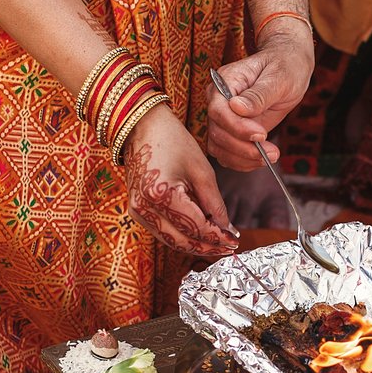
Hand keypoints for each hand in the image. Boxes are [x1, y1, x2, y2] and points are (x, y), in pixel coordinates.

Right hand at [125, 106, 238, 255]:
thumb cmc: (172, 141)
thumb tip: (227, 229)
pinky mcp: (136, 210)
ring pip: (171, 240)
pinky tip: (199, 233)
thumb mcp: (201, 170)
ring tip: (218, 243)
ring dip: (195, 244)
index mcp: (161, 194)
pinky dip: (182, 235)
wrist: (142, 126)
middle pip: (182, 240)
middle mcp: (144, 208)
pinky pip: (162, 231)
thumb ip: (215, 203)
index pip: (195, 227)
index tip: (235, 240)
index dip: (217, 237)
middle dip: (208, 246)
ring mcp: (137, 211)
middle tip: (229, 246)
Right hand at [205, 27, 314, 170]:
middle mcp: (218, 101)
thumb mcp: (278, 77)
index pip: (218, 110)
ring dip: (243, 159)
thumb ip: (258, 94)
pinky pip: (227, 153)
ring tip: (270, 157)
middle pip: (217, 133)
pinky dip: (242, 162)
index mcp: (224, 82)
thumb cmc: (284, 66)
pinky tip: (262, 160)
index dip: (237, 127)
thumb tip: (237, 107)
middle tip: (272, 153)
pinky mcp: (231, 131)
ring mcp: (223, 118)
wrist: (287, 68)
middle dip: (243, 148)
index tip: (261, 134)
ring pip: (219, 147)